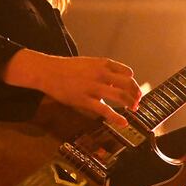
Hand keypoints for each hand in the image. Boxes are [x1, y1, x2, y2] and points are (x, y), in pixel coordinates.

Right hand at [1, 49, 140, 126]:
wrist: (48, 72)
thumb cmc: (67, 68)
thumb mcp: (88, 63)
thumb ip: (104, 70)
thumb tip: (117, 82)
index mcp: (103, 64)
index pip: (127, 72)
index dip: (133, 82)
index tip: (135, 90)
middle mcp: (101, 74)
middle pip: (128, 84)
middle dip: (136, 94)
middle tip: (137, 101)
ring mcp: (94, 87)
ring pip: (120, 96)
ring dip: (131, 104)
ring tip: (133, 109)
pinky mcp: (86, 100)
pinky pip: (105, 110)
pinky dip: (117, 118)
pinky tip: (124, 123)